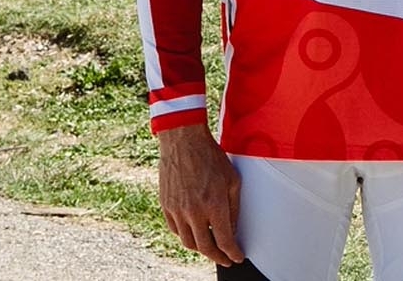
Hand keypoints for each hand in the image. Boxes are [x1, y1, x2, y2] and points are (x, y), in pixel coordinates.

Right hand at [157, 124, 244, 265]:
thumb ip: (233, 208)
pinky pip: (175, 230)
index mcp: (214, 204)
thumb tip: (231, 230)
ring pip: (188, 242)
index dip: (232, 253)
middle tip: (225, 259)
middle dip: (217, 257)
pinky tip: (194, 233)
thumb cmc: (211, 157)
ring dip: (201, 249)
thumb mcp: (233, 180)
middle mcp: (194, 211)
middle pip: (205, 247)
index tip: (236, 257)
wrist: (183, 141)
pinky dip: (186, 236)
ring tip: (211, 248)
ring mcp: (177, 210)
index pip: (224, 241)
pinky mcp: (166, 206)